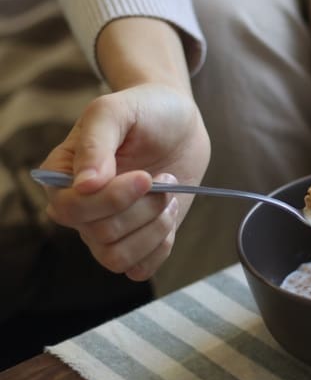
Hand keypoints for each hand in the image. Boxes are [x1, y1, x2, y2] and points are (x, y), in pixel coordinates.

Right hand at [39, 82, 210, 280]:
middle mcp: (79, 209)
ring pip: (117, 257)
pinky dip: (160, 248)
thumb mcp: (115, 110)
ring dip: (154, 229)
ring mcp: (108, 228)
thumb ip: (97, 142)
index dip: (111, 200)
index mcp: (62, 177)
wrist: (179, 124)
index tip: (145, 176)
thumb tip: (84, 185)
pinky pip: (139, 269)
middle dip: (143, 208)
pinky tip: (169, 217)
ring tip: (169, 196)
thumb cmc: (144, 111)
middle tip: (165, 178)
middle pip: (100, 234)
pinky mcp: (138, 241)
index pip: (71, 209)